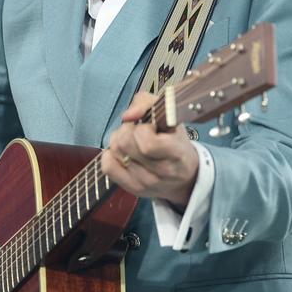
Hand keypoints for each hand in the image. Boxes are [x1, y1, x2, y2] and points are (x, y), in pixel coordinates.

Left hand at [102, 91, 199, 208]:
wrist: (183, 175)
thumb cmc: (175, 141)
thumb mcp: (170, 115)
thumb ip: (147, 103)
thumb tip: (127, 115)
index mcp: (177, 153)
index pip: (147, 143)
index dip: (143, 128)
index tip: (150, 126)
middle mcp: (162, 172)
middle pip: (125, 144)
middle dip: (127, 129)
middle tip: (138, 130)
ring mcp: (146, 183)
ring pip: (115, 151)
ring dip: (119, 139)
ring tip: (132, 140)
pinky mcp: (132, 188)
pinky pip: (108, 166)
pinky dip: (110, 154)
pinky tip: (123, 152)